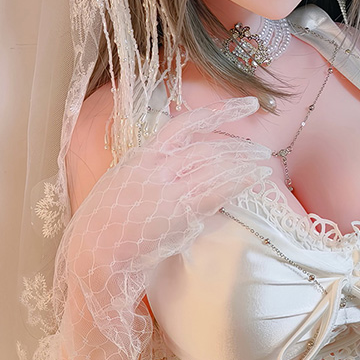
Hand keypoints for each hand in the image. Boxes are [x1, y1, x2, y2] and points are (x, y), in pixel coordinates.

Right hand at [69, 95, 271, 263]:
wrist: (94, 253)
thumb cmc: (106, 228)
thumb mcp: (124, 188)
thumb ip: (153, 177)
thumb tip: (180, 177)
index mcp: (142, 156)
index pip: (184, 123)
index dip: (218, 111)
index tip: (245, 106)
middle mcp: (156, 166)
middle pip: (206, 147)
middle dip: (238, 146)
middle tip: (262, 148)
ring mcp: (167, 187)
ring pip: (214, 165)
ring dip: (243, 163)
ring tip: (265, 164)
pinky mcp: (177, 210)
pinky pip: (216, 190)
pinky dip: (239, 182)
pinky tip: (256, 179)